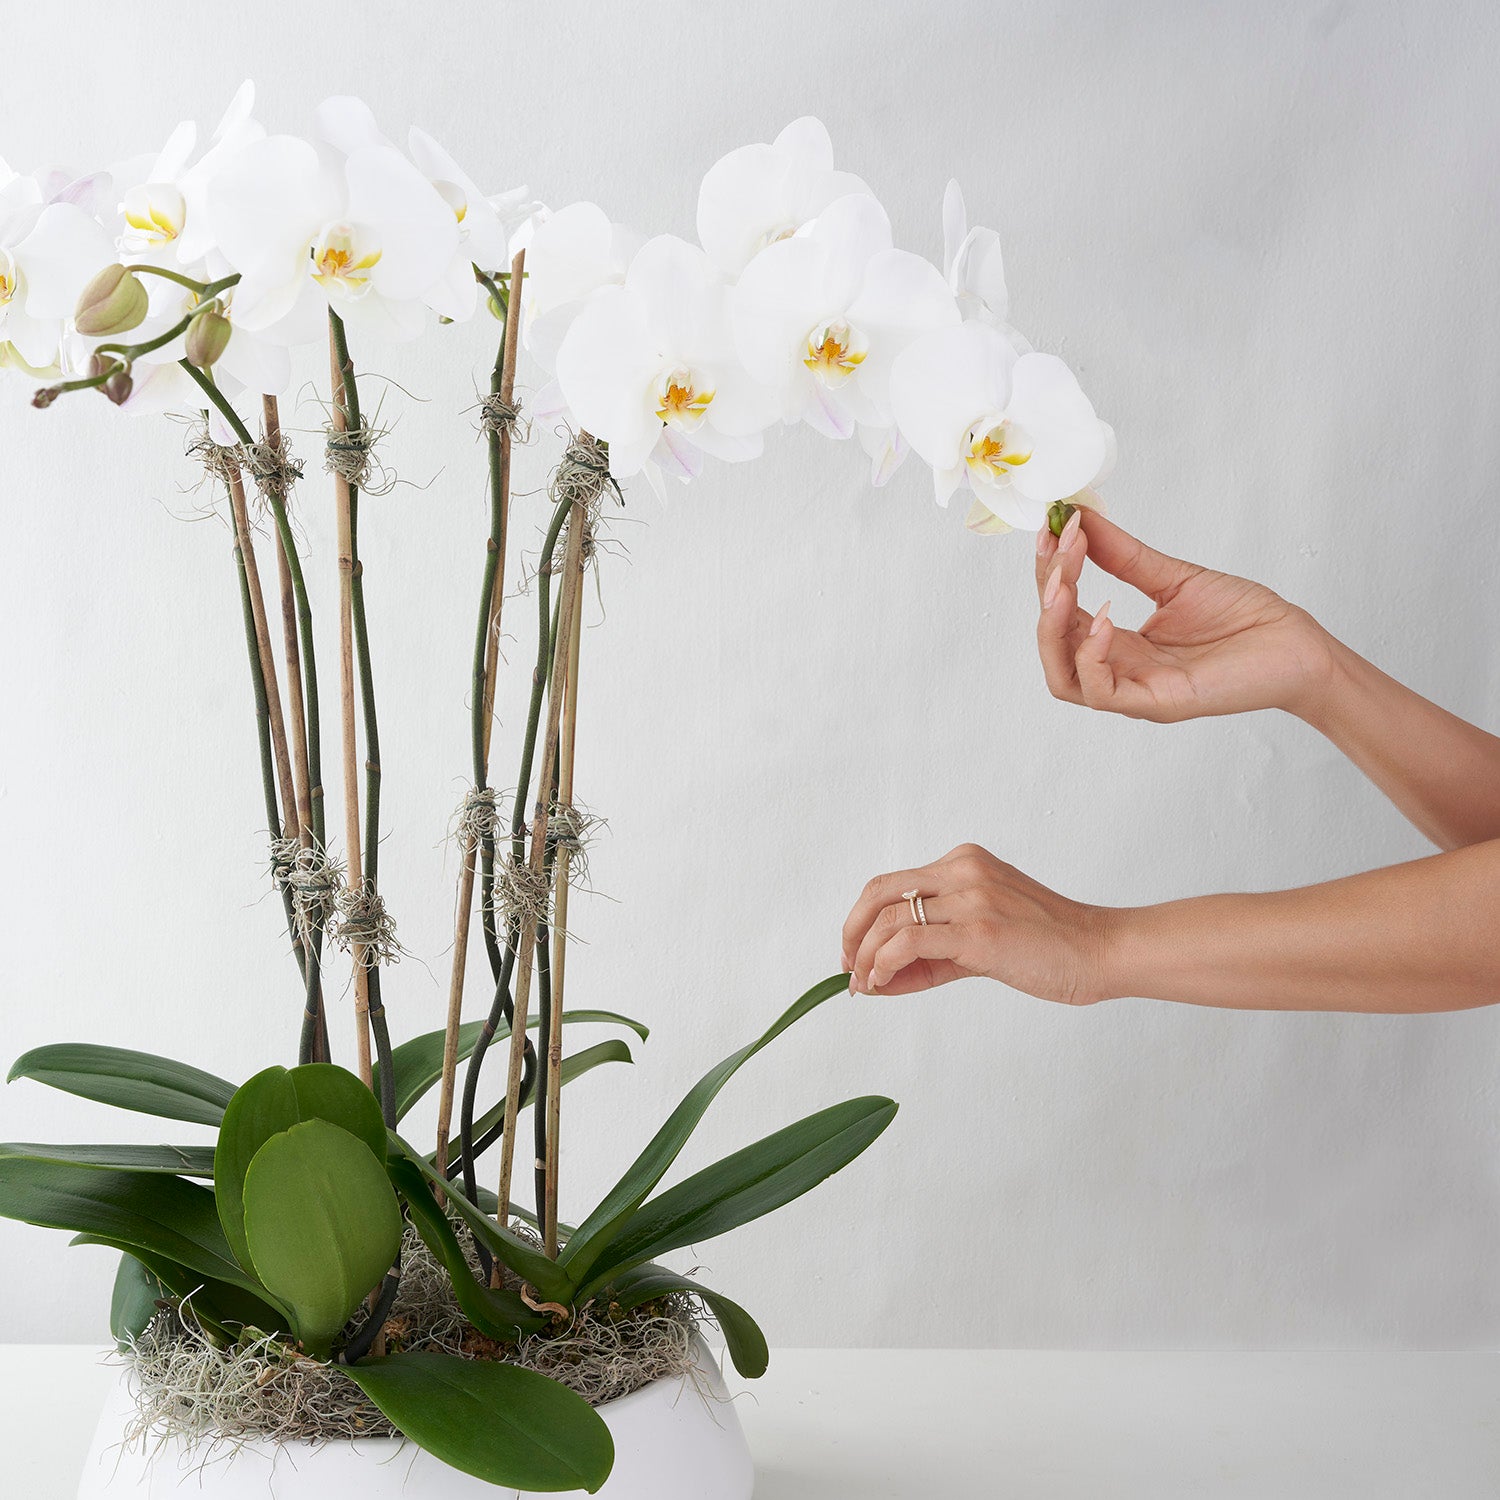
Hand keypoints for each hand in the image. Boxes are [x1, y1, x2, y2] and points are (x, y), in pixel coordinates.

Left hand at [840, 843, 1111, 1003]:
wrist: (1101, 952)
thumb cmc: (1049, 948)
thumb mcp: (983, 940)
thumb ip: (934, 954)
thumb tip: (881, 978)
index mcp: (965, 862)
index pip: (893, 885)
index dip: (862, 920)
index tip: (855, 955)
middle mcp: (964, 870)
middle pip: (880, 892)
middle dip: (853, 932)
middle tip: (848, 969)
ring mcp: (972, 897)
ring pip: (890, 918)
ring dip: (866, 956)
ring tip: (866, 985)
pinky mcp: (979, 930)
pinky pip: (910, 939)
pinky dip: (884, 962)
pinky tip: (883, 982)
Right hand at [1036, 508, 1333, 720]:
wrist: (1296, 644)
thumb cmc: (1245, 619)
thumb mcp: (1173, 577)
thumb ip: (1123, 556)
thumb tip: (1083, 520)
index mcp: (1119, 643)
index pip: (1061, 615)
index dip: (1049, 573)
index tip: (1055, 528)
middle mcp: (1120, 668)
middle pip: (1052, 645)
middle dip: (1046, 592)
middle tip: (1061, 547)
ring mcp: (1135, 689)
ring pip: (1063, 677)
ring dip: (1053, 628)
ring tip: (1066, 584)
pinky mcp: (1158, 702)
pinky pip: (1101, 692)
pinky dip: (1091, 656)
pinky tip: (1105, 619)